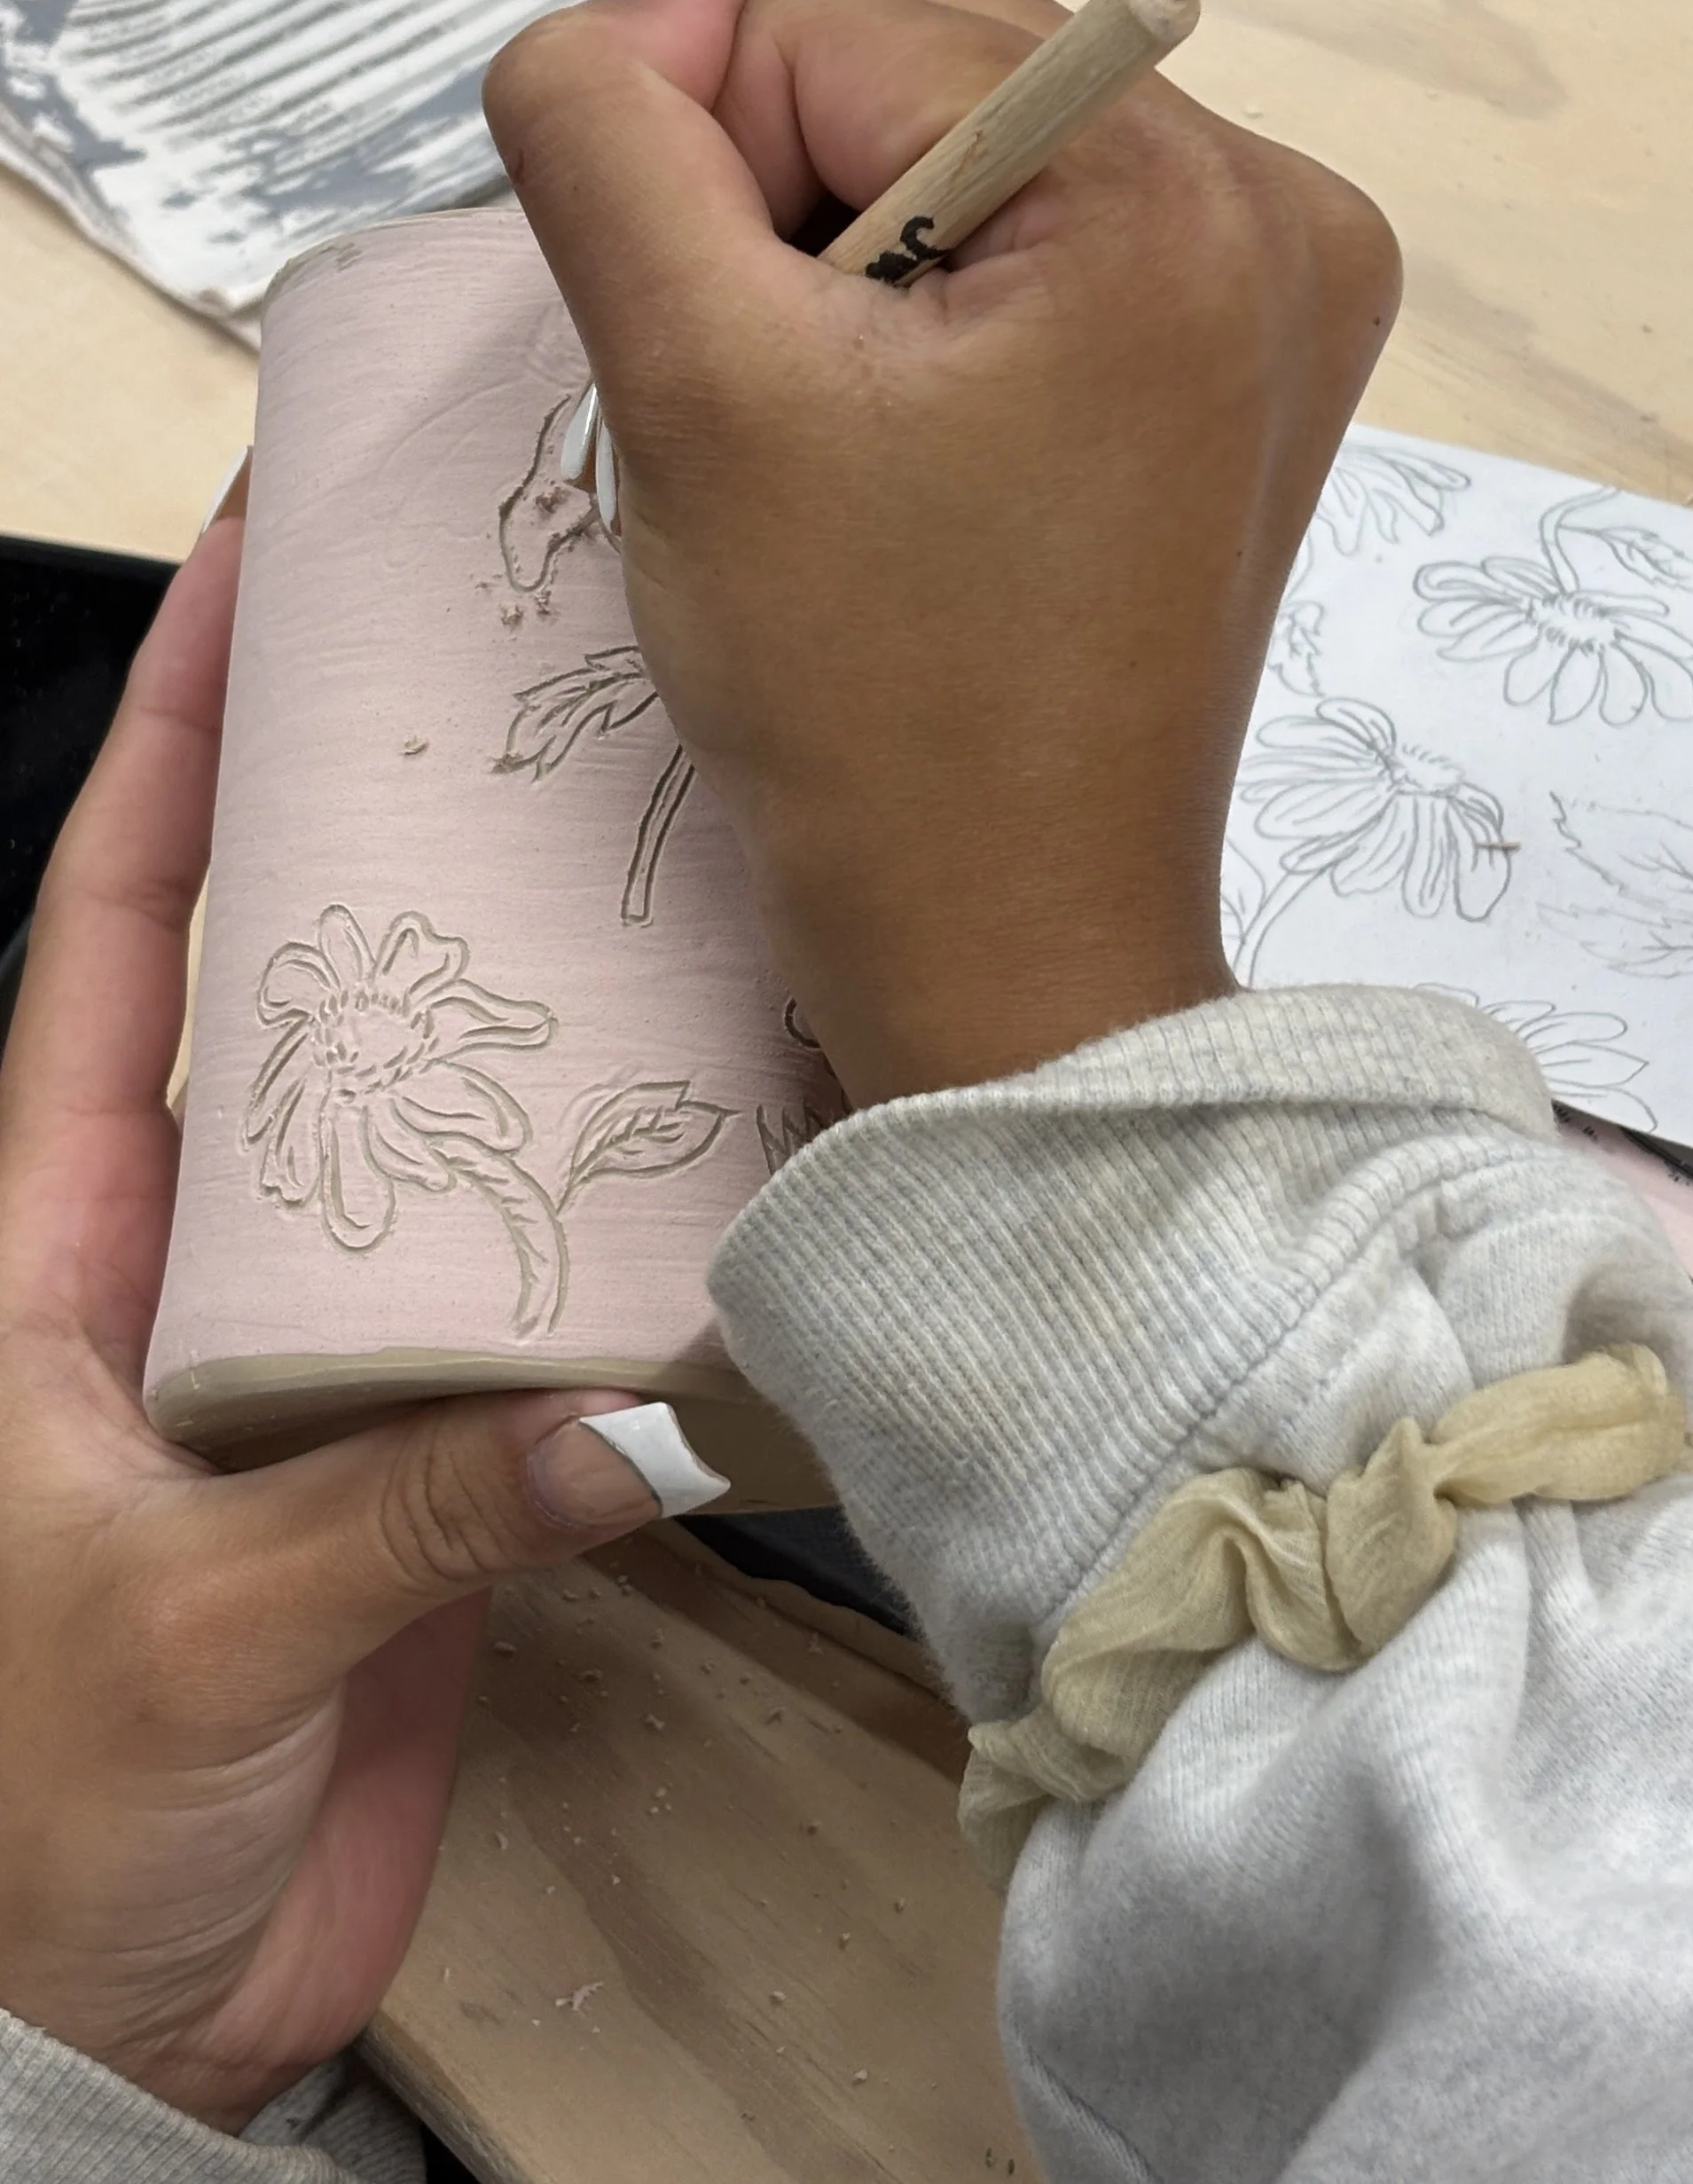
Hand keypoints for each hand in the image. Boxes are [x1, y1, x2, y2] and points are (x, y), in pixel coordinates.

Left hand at [0, 517, 675, 2131]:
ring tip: (660, 823)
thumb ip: (394, 1520)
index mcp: (66, 1235)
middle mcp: (199, 1247)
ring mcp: (320, 1333)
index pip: (116, 928)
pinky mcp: (421, 1438)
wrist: (110, 2025)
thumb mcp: (178, 1634)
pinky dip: (617, 1190)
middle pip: (294, 966)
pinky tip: (727, 1111)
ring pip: (431, 1100)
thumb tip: (626, 1418)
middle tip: (515, 645)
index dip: (175, 739)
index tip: (252, 564)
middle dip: (376, 797)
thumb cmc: (42, 1824)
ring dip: (524, 975)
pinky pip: (525, 1269)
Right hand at [484, 0, 1397, 1103]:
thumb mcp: (688, 383)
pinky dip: (951, 288)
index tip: (755, 376)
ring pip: (971, 122)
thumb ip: (613, 126)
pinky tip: (940, 437)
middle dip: (805, 200)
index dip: (722, 176)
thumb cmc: (864, 704)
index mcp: (1177, 190)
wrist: (1006, 939)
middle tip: (810, 411)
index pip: (831, 15)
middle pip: (920, 44)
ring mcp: (1291, 277)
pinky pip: (1048, 212)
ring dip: (866, 242)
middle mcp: (1279, 201)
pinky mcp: (1260, 346)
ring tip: (875, 437)